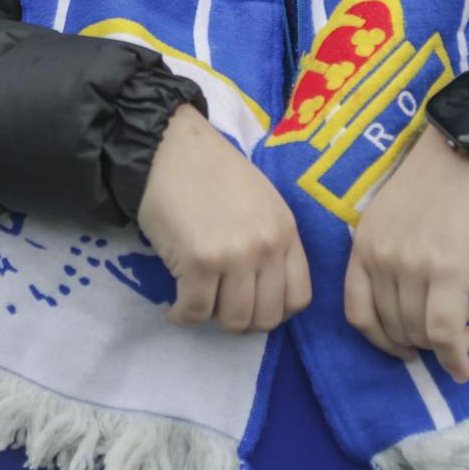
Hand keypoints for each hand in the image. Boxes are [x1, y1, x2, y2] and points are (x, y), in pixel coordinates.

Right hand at [137, 105, 311, 332]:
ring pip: (233, 320)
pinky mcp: (198, 262)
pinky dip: (181, 316)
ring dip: (211, 318)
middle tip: (219, 307)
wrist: (170, 148)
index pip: (298, 298)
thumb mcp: (261, 203)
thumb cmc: (212, 173)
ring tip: (196, 303)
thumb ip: (270, 242)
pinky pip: (195, 312)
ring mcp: (234, 256)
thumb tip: (261, 291)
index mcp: (285, 231)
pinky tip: (174, 308)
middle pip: (266, 317)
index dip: (273, 312)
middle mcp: (266, 247)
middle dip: (241, 321)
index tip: (250, 306)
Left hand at [344, 133, 468, 381]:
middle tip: (458, 338)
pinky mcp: (448, 271)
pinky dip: (455, 357)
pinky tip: (465, 366)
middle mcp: (381, 258)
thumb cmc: (443, 182)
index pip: (359, 313)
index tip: (407, 347)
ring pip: (420, 333)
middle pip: (394, 327)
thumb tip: (423, 311)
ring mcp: (411, 265)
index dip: (383, 340)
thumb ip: (398, 259)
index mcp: (364, 245)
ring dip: (448, 347)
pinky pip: (444, 332)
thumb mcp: (399, 219)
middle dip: (424, 344)